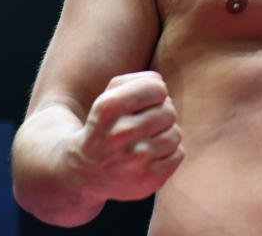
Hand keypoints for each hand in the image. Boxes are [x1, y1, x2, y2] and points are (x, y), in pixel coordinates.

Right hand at [70, 71, 183, 201]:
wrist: (83, 172)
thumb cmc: (105, 126)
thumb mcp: (109, 96)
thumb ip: (138, 80)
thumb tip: (161, 86)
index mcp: (109, 107)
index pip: (158, 87)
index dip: (155, 94)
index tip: (143, 104)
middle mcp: (121, 133)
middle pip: (169, 111)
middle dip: (160, 116)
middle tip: (143, 126)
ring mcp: (135, 160)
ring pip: (175, 134)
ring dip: (165, 136)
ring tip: (145, 142)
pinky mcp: (147, 180)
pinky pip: (178, 155)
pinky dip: (168, 155)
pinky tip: (149, 158)